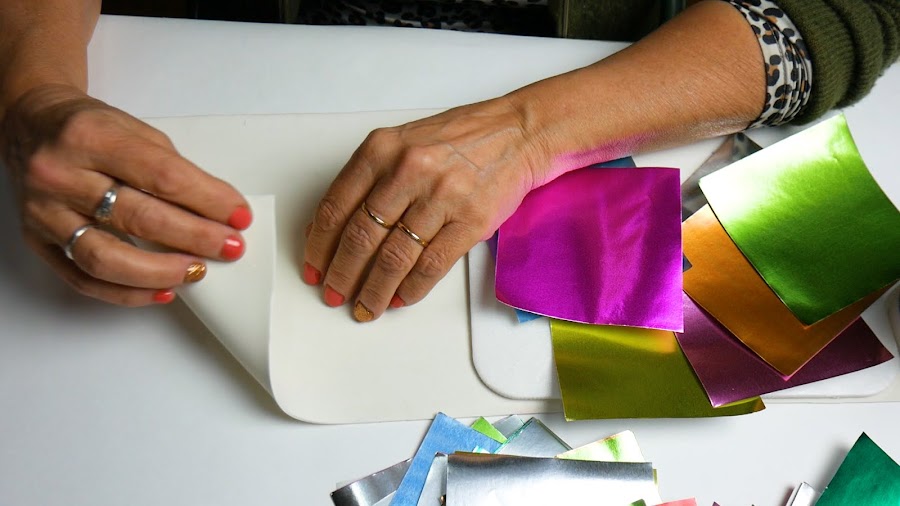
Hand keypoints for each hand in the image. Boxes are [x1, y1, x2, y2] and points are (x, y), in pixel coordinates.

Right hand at [1, 84, 251, 305]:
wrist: (31, 128)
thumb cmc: (89, 129)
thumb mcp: (135, 130)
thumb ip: (173, 169)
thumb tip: (219, 211)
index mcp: (89, 137)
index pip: (162, 176)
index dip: (208, 200)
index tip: (238, 216)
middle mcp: (60, 175)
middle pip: (139, 217)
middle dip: (195, 237)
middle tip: (229, 247)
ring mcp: (45, 213)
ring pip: (106, 258)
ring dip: (160, 272)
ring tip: (196, 271)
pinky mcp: (38, 242)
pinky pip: (84, 279)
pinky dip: (127, 293)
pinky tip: (162, 291)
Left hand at [303, 96, 545, 321]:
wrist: (516, 133)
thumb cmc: (458, 139)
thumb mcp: (402, 144)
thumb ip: (368, 179)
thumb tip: (332, 229)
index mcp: (381, 150)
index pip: (336, 207)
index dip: (319, 247)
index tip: (314, 269)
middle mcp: (407, 170)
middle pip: (361, 237)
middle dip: (342, 275)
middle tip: (334, 295)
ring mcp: (441, 197)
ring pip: (394, 257)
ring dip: (375, 290)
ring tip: (366, 307)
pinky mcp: (470, 221)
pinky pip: (432, 265)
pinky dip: (412, 288)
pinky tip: (400, 298)